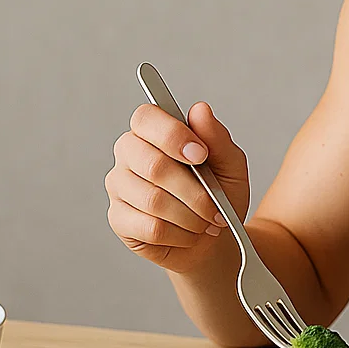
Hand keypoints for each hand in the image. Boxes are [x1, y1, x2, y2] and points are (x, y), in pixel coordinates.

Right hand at [105, 100, 249, 272]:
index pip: (146, 118)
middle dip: (193, 191)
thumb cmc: (218, 195)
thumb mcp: (230, 164)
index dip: (173, 136)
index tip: (200, 154)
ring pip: (153, 200)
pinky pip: (149, 227)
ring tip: (204, 221)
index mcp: (152, 130)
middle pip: (152, 164)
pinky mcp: (118, 218)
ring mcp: (119, 185)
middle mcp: (129, 153)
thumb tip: (200, 110)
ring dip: (190, 216)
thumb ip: (217, 138)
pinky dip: (179, 234)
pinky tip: (187, 232)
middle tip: (214, 204)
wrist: (214, 237)